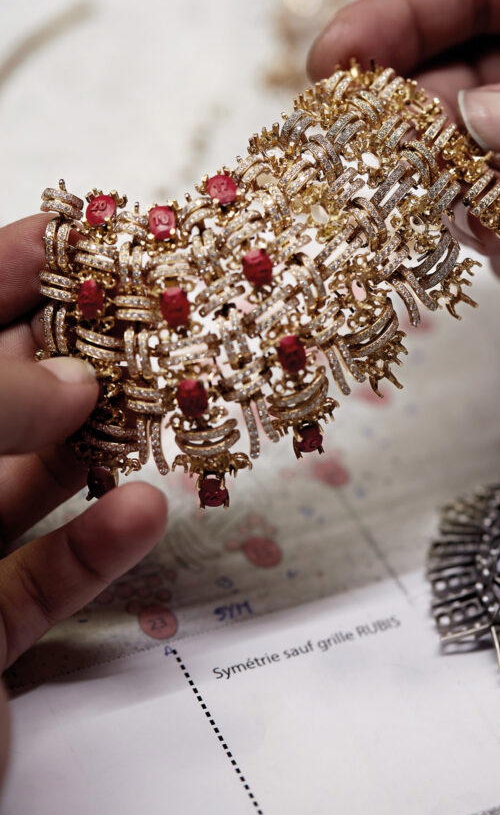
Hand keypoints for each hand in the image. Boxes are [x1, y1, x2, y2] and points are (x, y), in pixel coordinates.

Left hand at [0, 214, 166, 775]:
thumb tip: (68, 378)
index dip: (3, 269)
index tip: (77, 232)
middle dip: (78, 355)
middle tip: (154, 316)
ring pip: (30, 484)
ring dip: (104, 448)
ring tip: (169, 401)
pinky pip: (45, 582)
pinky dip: (98, 548)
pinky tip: (145, 508)